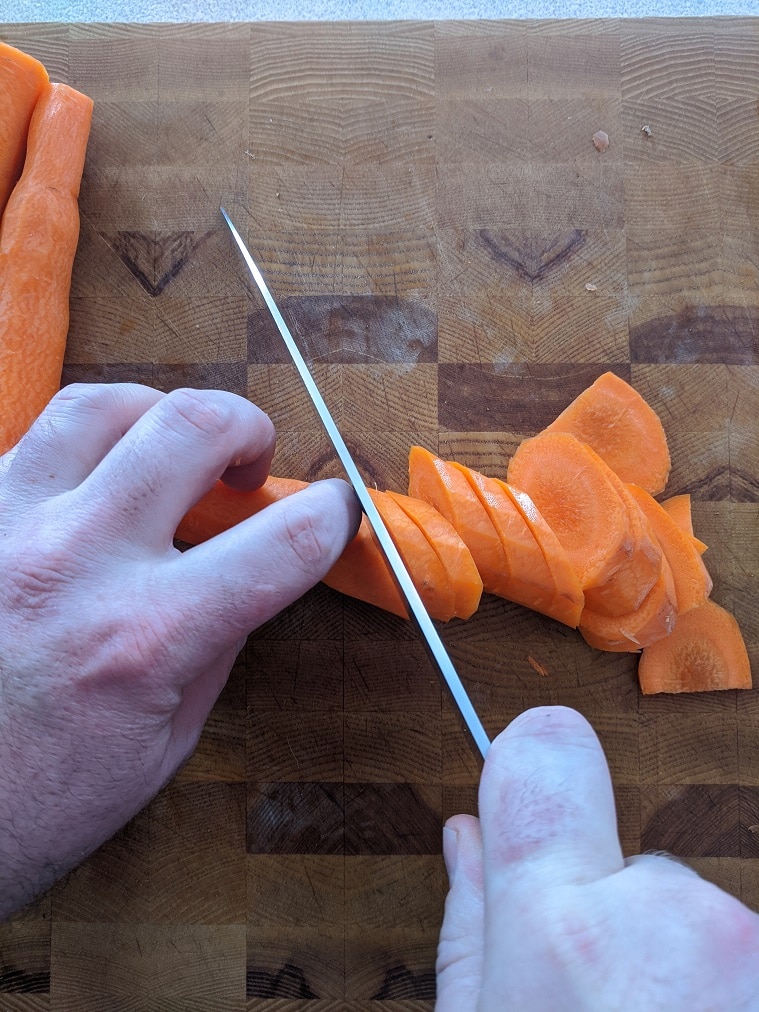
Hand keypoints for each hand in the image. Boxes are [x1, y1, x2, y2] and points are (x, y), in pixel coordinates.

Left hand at [0, 383, 359, 917]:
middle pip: (192, 427)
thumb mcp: (164, 745)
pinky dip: (75, 452)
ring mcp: (2, 529)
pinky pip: (25, 444)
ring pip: (98, 404)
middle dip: (249, 426)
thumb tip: (250, 575)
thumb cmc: (36, 805)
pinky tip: (87, 489)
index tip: (337, 509)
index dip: (333, 514)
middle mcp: (73, 564)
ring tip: (165, 452)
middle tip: (248, 460)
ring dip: (155, 416)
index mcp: (145, 638)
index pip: (283, 541)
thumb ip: (214, 646)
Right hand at [436, 706, 758, 1009]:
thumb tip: (468, 839)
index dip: (532, 757)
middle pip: (634, 866)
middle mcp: (661, 918)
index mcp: (557, 931)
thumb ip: (472, 926)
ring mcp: (744, 945)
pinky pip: (747, 956)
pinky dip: (727, 992)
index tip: (528, 754)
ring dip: (679, 967)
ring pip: (699, 920)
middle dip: (617, 915)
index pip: (541, 764)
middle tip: (600, 995)